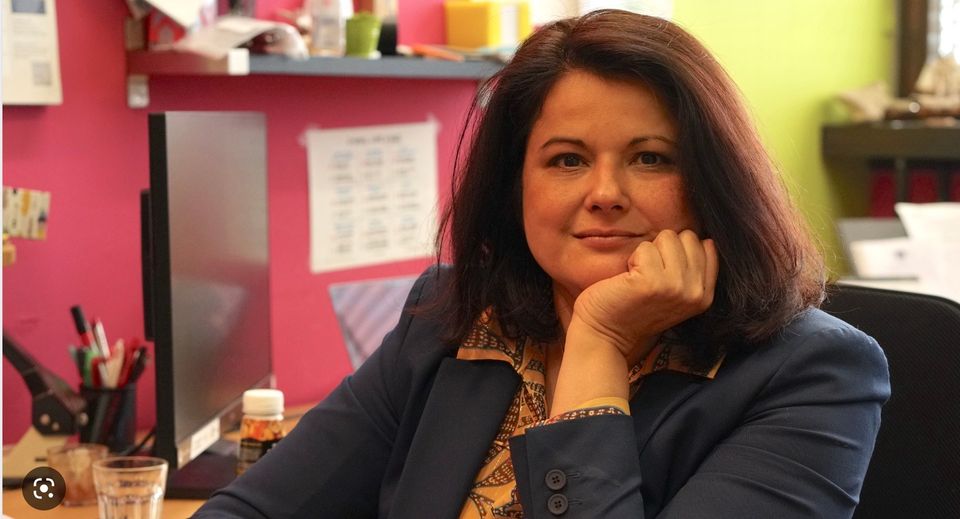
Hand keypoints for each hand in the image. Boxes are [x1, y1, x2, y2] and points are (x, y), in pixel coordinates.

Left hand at [571, 229, 718, 362]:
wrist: (606, 333)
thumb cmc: (635, 309)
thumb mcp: (676, 294)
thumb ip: (693, 272)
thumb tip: (707, 241)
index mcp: (704, 296)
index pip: (707, 247)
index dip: (679, 251)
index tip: (664, 272)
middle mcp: (695, 293)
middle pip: (687, 237)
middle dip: (664, 249)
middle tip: (650, 275)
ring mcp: (675, 287)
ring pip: (667, 237)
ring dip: (648, 253)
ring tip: (639, 277)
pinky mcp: (652, 281)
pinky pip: (645, 247)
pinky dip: (633, 259)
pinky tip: (629, 280)